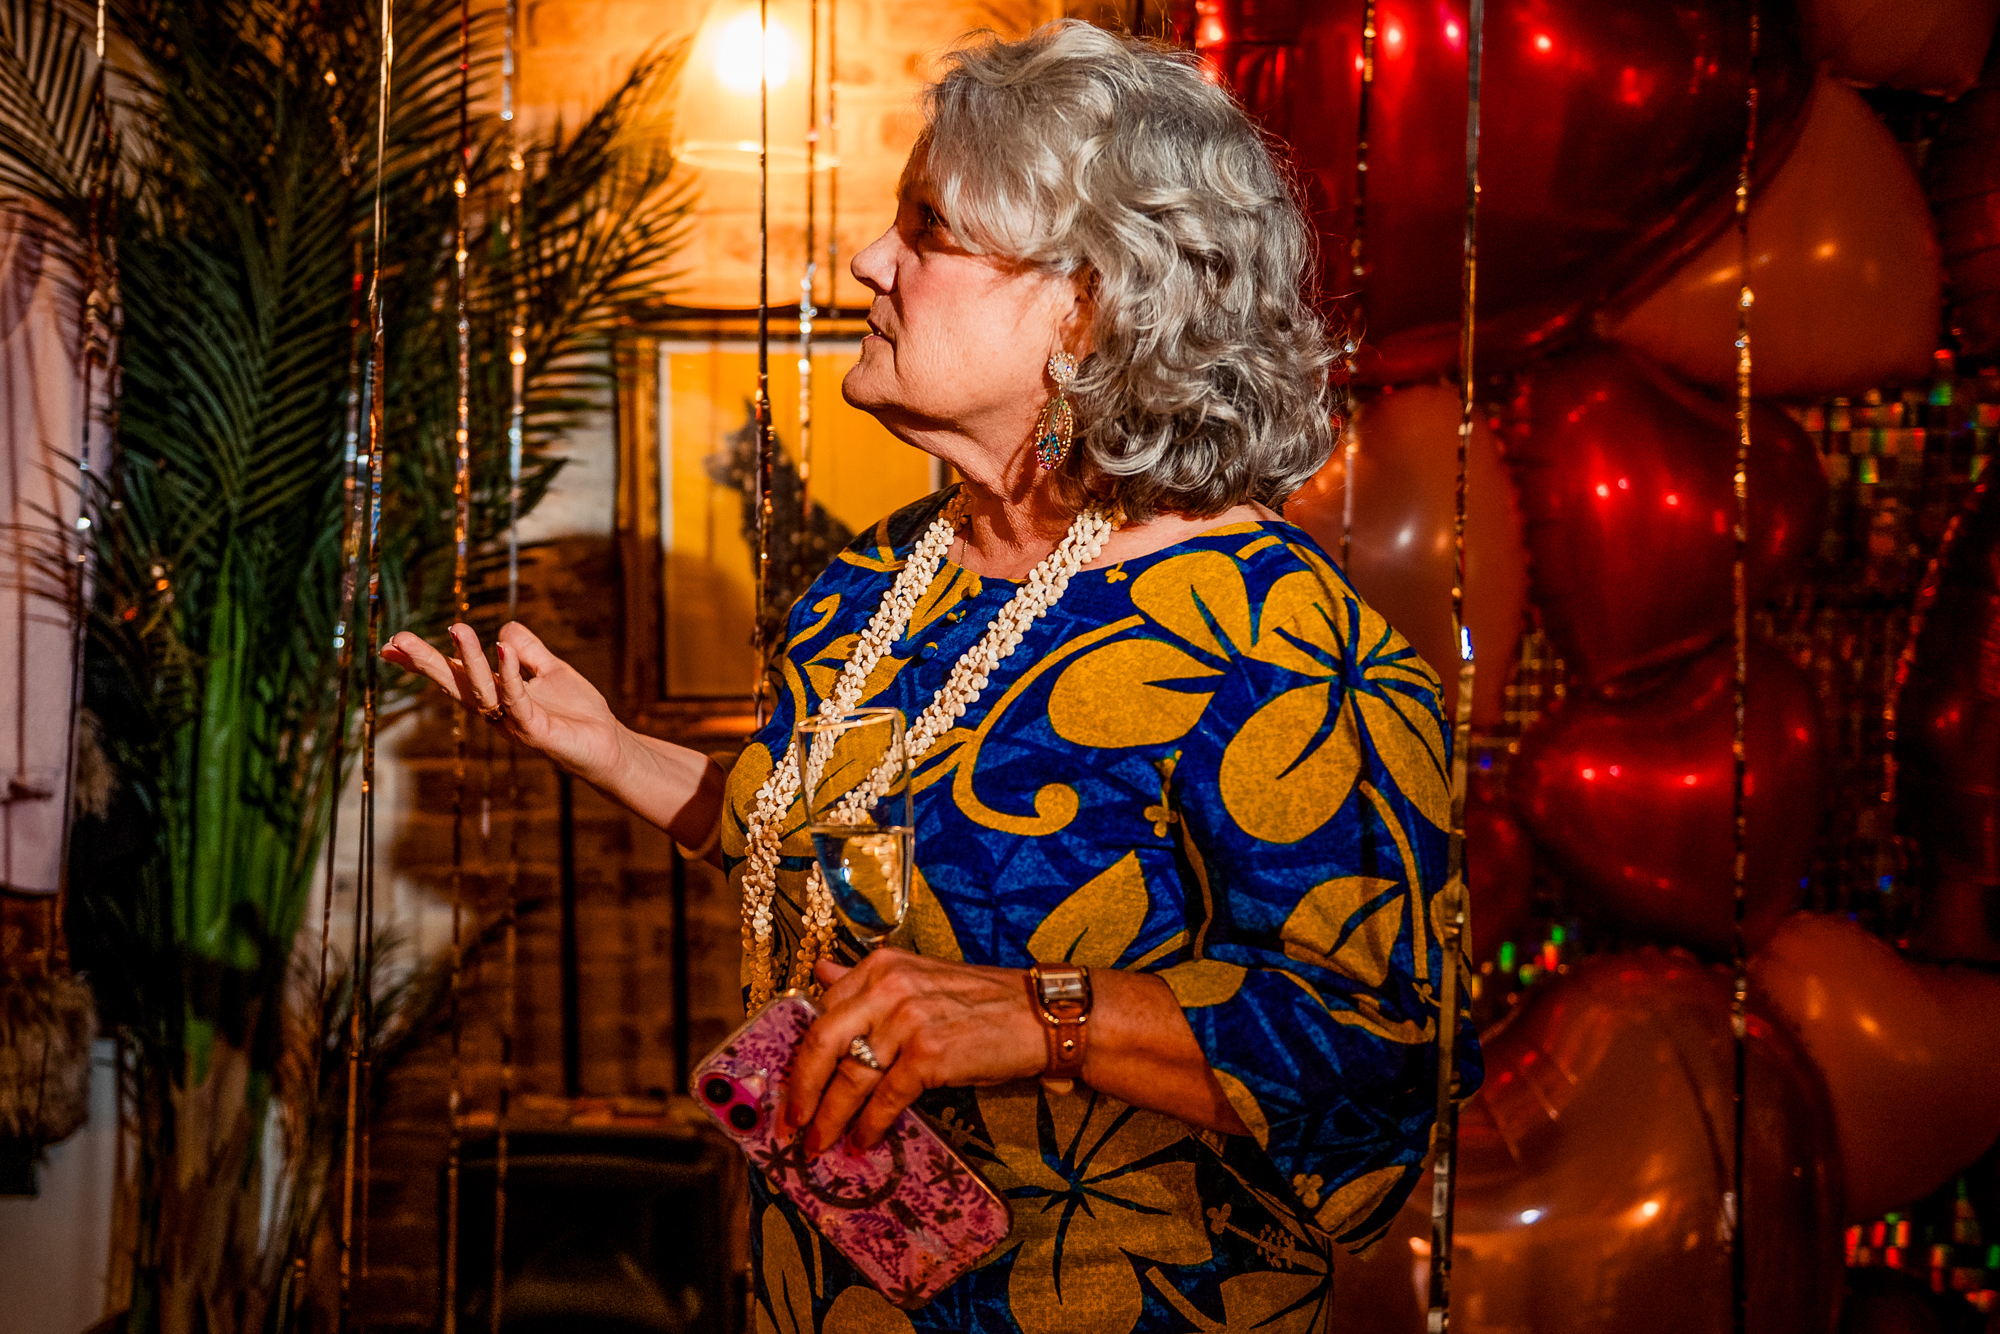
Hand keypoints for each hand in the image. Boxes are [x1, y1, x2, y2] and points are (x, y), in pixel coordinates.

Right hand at [382, 622, 627, 786]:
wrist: (610, 746)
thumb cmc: (577, 712)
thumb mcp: (550, 671)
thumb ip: (528, 650)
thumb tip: (504, 628)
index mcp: (495, 697)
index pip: (454, 675)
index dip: (424, 661)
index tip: (392, 643)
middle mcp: (497, 712)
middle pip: (456, 685)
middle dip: (427, 663)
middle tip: (398, 640)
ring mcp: (513, 724)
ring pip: (483, 690)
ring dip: (468, 659)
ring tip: (457, 628)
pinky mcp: (535, 732)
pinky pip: (517, 700)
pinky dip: (509, 674)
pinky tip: (502, 648)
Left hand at [782, 950, 1046, 1155]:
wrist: (1043, 1016)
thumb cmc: (984, 1002)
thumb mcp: (920, 979)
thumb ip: (868, 981)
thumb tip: (821, 975)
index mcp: (882, 965)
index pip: (823, 1010)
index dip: (802, 1054)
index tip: (792, 1085)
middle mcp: (889, 986)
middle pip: (821, 1042)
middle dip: (800, 1090)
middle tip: (790, 1124)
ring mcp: (908, 1020)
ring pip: (850, 1078)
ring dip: (830, 1119)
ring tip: (820, 1144)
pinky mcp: (929, 1055)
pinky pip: (885, 1099)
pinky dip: (870, 1126)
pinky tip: (864, 1141)